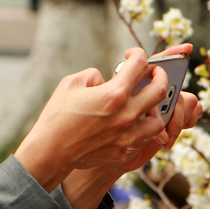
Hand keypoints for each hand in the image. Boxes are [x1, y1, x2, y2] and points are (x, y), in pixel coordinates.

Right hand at [15, 47, 176, 191]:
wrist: (50, 152)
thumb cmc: (57, 116)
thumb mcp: (70, 84)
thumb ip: (94, 76)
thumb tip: (105, 80)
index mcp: (114, 94)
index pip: (139, 65)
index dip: (138, 54)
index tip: (133, 55)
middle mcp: (126, 115)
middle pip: (159, 90)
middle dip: (159, 75)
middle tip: (154, 73)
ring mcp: (127, 137)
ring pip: (157, 121)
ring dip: (153, 110)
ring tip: (145, 105)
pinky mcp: (123, 153)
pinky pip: (140, 140)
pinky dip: (137, 131)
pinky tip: (127, 126)